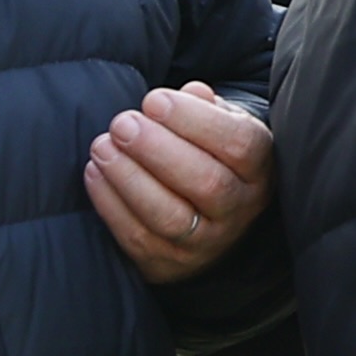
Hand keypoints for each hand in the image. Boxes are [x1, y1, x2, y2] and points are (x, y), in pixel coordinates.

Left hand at [86, 83, 271, 281]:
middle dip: (157, 149)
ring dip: (130, 178)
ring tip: (103, 146)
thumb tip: (192, 92)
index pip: (239, 144)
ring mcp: (208, 242)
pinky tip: (95, 173)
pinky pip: (138, 237)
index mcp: (260, 168)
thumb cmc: (209, 154)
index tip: (154, 100)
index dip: (195, 121)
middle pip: (206, 182)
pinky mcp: (170, 263)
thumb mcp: (220, 124)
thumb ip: (206, 106)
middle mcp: (241, 209)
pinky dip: (111, 204)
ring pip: (170, 215)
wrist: (209, 216)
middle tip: (122, 123)